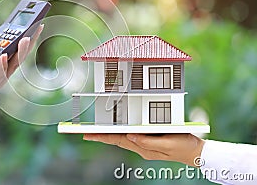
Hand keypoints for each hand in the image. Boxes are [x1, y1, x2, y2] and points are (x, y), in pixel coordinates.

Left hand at [0, 25, 43, 116]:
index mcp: (4, 66)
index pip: (18, 50)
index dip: (28, 38)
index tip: (36, 25)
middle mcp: (6, 72)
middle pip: (21, 55)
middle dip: (31, 41)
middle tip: (38, 27)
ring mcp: (0, 79)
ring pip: (14, 64)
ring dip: (21, 52)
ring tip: (26, 38)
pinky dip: (2, 65)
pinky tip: (3, 56)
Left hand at [83, 133, 204, 166]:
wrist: (197, 152)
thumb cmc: (184, 146)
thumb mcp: (167, 143)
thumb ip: (147, 142)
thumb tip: (130, 137)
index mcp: (143, 148)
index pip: (118, 141)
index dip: (102, 137)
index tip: (88, 135)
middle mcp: (141, 147)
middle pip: (117, 140)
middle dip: (101, 137)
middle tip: (86, 133)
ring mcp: (145, 145)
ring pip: (123, 139)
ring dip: (110, 135)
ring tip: (96, 132)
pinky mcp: (150, 140)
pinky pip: (132, 137)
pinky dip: (122, 133)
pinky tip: (118, 131)